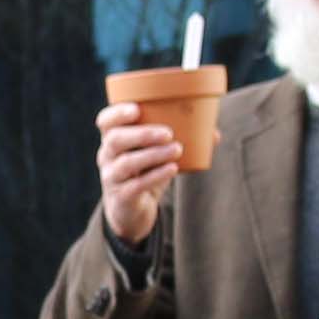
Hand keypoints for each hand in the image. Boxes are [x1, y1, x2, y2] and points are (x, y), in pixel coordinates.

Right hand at [96, 100, 185, 247]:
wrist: (132, 209)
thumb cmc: (145, 171)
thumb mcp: (155, 153)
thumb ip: (178, 140)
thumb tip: (213, 134)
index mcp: (114, 138)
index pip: (105, 121)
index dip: (117, 113)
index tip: (137, 109)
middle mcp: (107, 156)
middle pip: (115, 140)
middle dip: (142, 134)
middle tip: (168, 133)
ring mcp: (112, 177)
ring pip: (127, 162)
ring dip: (154, 154)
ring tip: (177, 149)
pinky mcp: (122, 196)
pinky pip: (136, 185)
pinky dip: (156, 176)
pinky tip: (172, 169)